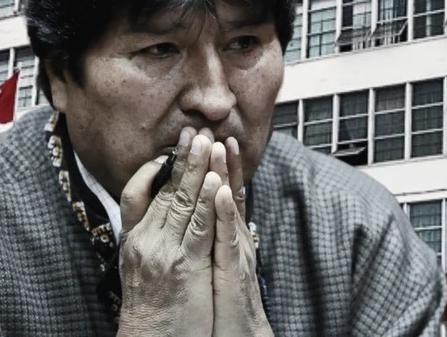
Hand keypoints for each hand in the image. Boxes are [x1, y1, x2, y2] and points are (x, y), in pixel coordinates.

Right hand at [117, 130, 221, 336]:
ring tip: (208, 142)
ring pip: (182, 202)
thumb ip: (148, 239)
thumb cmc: (149, 310)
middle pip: (163, 190)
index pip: (134, 193)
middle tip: (195, 131)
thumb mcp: (138, 269)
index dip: (152, 168)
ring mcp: (163, 252)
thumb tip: (160, 215)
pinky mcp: (185, 266)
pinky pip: (199, 227)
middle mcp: (144, 241)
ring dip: (198, 169)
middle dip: (182, 158)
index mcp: (132, 240)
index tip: (168, 149)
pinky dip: (209, 202)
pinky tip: (216, 182)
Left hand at [211, 138, 272, 336]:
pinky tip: (221, 193)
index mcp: (226, 236)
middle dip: (220, 161)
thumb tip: (209, 215)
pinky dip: (225, 214)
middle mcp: (234, 240)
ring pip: (230, 208)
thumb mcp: (214, 263)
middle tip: (214, 130)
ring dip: (227, 176)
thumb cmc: (221, 303)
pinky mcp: (235, 271)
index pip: (221, 193)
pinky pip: (229, 238)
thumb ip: (213, 236)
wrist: (237, 336)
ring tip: (221, 147)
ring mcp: (236, 253)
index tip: (211, 139)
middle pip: (227, 192)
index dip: (218, 166)